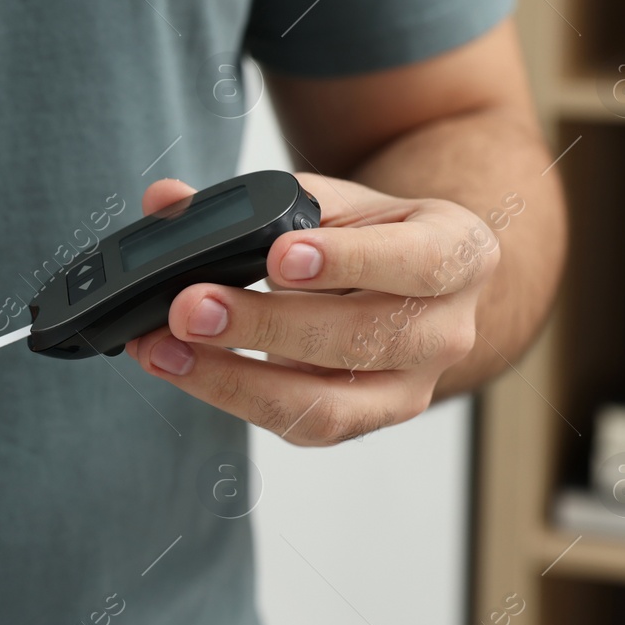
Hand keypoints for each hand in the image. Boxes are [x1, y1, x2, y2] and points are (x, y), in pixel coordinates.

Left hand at [125, 173, 495, 444]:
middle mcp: (447, 331)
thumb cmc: (370, 238)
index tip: (278, 256)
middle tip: (191, 307)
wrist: (410, 287)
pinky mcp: (363, 423)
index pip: (418, 262)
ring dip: (234, 377)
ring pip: (327, 403)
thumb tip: (166, 200)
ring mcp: (410, 389)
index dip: (349, 262)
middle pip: (361, 338)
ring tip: (165, 347)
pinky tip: (182, 367)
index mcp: (458, 254)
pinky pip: (298, 424)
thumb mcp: (332, 204)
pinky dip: (231, 396)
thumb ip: (253, 201)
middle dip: (265, 325)